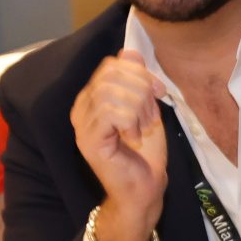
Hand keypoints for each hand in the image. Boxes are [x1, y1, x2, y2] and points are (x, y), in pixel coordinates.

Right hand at [70, 49, 169, 227]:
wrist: (145, 189)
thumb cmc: (145, 153)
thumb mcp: (146, 108)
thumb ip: (137, 81)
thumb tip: (129, 52)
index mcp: (92, 98)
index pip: (111, 66)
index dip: (139, 73)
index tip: (159, 93)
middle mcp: (81, 109)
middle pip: (111, 75)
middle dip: (141, 90)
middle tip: (151, 115)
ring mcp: (82, 125)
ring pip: (111, 92)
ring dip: (138, 108)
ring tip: (143, 128)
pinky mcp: (89, 140)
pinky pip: (111, 112)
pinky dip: (131, 121)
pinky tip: (134, 137)